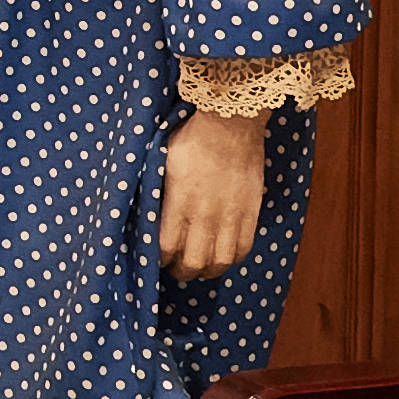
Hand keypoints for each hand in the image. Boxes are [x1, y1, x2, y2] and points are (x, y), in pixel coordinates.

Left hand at [161, 111, 267, 278]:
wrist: (231, 126)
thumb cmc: (192, 138)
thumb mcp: (162, 162)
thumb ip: (158, 192)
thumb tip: (148, 210)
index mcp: (179, 203)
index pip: (167, 247)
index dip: (160, 260)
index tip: (157, 259)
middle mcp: (205, 215)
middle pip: (193, 262)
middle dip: (182, 272)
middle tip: (176, 270)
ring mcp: (231, 216)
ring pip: (220, 262)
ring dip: (208, 272)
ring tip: (200, 269)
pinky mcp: (251, 213)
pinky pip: (243, 248)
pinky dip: (232, 260)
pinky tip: (223, 258)